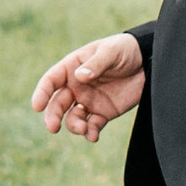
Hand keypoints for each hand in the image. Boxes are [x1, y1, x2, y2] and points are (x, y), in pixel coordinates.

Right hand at [31, 34, 146, 141]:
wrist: (148, 62)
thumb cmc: (125, 50)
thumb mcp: (111, 52)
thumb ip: (96, 64)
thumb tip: (79, 76)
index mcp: (72, 67)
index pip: (51, 81)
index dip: (42, 93)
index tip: (37, 106)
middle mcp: (76, 86)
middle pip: (58, 104)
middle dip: (53, 116)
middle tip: (53, 128)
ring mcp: (89, 101)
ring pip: (73, 118)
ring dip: (74, 126)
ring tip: (84, 129)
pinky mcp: (103, 113)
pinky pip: (92, 126)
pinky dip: (90, 133)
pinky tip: (93, 136)